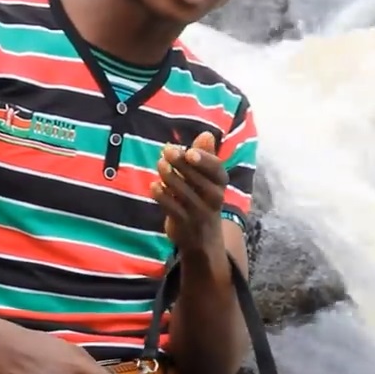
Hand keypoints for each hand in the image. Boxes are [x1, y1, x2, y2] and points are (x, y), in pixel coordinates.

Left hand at [151, 131, 227, 255]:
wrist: (203, 239)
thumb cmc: (203, 199)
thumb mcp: (207, 178)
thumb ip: (204, 156)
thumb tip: (206, 134)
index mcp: (221, 184)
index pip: (217, 170)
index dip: (204, 161)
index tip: (190, 152)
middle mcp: (214, 198)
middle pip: (198, 180)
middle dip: (182, 164)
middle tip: (167, 150)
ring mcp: (199, 213)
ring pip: (183, 193)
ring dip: (169, 176)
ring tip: (160, 164)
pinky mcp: (184, 225)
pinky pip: (172, 208)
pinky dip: (161, 196)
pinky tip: (153, 185)